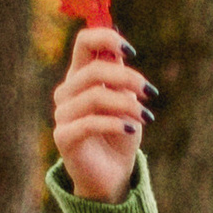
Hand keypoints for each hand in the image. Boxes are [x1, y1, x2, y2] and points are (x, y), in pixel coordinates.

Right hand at [53, 24, 155, 202]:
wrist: (114, 174)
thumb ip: (119, 74)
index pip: (84, 42)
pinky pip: (90, 123)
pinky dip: (115, 123)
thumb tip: (117, 42)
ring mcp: (62, 114)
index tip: (130, 52)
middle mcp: (67, 92)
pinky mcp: (64, 137)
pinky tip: (132, 129)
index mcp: (81, 75)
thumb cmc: (121, 133)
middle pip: (94, 69)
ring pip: (94, 96)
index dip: (106, 38)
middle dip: (127, 78)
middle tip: (150, 93)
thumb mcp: (126, 99)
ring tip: (146, 117)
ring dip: (126, 104)